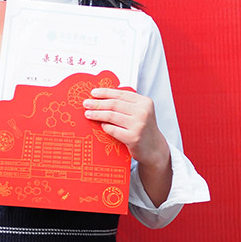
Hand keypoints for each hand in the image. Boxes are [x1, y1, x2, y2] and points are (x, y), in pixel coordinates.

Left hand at [83, 88, 171, 205]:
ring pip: (111, 116)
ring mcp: (139, 125)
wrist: (154, 149)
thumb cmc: (143, 128)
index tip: (93, 93)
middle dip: (97, 103)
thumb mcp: (139, 112)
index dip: (105, 92)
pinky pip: (113, 130)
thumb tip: (101, 97)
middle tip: (86, 103)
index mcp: (144, 102)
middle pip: (114, 104)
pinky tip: (101, 125)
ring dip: (97, 114)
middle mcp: (143, 112)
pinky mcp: (133, 138)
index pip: (121, 94)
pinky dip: (105, 127)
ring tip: (88, 114)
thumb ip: (125, 103)